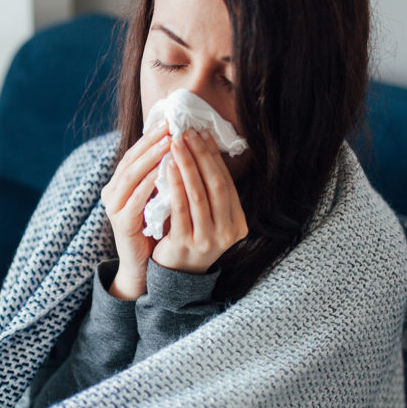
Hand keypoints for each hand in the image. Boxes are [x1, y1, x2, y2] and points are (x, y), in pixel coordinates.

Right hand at [100, 126, 169, 298]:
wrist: (144, 267)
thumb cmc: (155, 230)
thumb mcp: (159, 197)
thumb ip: (162, 175)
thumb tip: (182, 145)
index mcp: (120, 183)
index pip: (135, 153)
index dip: (152, 136)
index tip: (170, 120)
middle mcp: (112, 192)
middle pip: (131, 160)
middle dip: (151, 141)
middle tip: (170, 126)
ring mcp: (114, 208)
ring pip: (130, 176)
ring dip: (150, 158)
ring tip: (168, 143)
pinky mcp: (121, 224)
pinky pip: (134, 201)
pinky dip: (147, 185)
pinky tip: (162, 174)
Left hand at [151, 129, 247, 273]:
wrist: (175, 275)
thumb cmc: (190, 237)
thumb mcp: (208, 217)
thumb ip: (209, 192)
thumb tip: (203, 146)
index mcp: (238, 224)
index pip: (227, 183)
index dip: (215, 157)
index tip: (202, 134)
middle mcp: (227, 233)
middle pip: (217, 186)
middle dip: (202, 156)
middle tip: (188, 132)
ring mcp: (208, 240)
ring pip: (199, 195)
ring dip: (188, 165)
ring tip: (177, 144)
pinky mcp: (186, 244)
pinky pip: (181, 209)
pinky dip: (175, 185)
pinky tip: (168, 167)